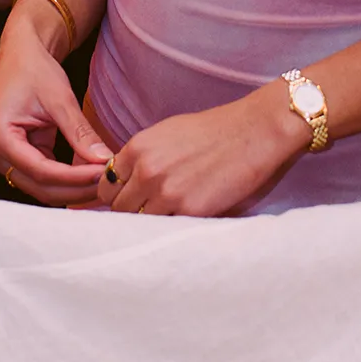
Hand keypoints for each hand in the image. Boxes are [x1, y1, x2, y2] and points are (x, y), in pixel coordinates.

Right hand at [0, 11, 110, 203]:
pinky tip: (92, 173)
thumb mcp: (60, 99)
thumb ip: (80, 132)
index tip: (103, 173)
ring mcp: (5, 159)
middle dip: (77, 188)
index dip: (75, 177)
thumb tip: (104, 160)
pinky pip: (46, 178)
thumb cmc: (34, 70)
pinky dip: (69, 178)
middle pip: (41, 187)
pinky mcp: (18, 159)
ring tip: (104, 178)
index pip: (42, 171)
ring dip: (74, 187)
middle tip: (109, 180)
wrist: (22, 56)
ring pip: (44, 188)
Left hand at [97, 84, 309, 216]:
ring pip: (141, 224)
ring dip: (152, 224)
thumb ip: (143, 158)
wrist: (254, 131)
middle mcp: (146, 170)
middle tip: (152, 212)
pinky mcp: (190, 211)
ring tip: (170, 218)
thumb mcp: (167, 134)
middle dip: (132, 213)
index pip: (106, 186)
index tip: (130, 201)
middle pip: (119, 209)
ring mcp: (166, 193)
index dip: (117, 196)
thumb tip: (127, 185)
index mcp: (138, 148)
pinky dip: (173, 229)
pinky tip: (186, 221)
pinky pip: (168, 230)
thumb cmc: (215, 132)